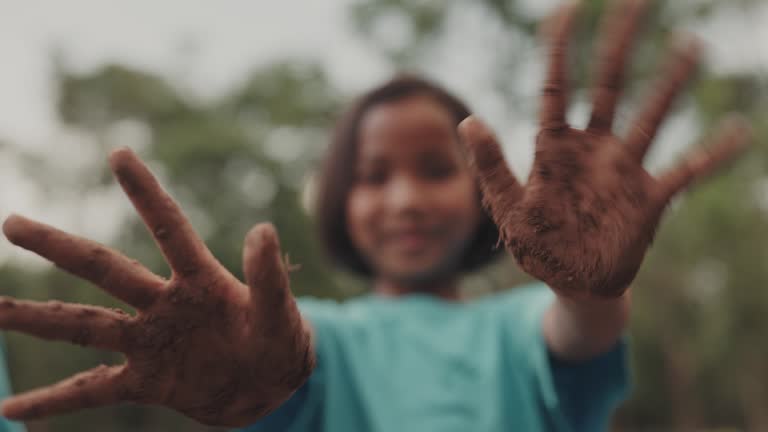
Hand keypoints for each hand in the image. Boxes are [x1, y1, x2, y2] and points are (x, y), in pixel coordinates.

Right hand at [0, 148, 312, 425]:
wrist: (271, 387)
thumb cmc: (280, 341)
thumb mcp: (281, 314)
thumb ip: (268, 278)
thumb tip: (263, 229)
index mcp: (201, 281)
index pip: (169, 228)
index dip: (146, 193)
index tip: (118, 152)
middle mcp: (165, 305)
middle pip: (105, 270)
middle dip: (59, 247)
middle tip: (11, 222)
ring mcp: (150, 343)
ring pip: (84, 326)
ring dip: (36, 319)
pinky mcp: (146, 382)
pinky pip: (91, 392)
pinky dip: (54, 402)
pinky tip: (9, 410)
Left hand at [459, 0, 751, 297]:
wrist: (571, 285)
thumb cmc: (536, 245)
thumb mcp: (507, 207)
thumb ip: (491, 166)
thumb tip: (469, 119)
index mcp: (553, 147)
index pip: (556, 84)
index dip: (560, 45)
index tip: (570, 7)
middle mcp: (592, 148)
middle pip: (609, 84)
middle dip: (620, 43)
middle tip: (637, 0)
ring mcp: (623, 170)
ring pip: (650, 115)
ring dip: (670, 82)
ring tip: (690, 44)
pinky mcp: (649, 199)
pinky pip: (688, 170)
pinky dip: (713, 153)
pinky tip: (739, 131)